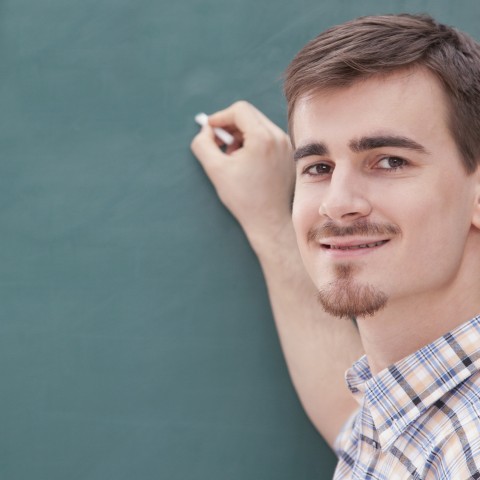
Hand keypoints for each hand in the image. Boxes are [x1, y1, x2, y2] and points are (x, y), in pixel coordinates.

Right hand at [191, 101, 294, 251]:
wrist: (269, 220)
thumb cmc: (244, 198)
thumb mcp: (215, 169)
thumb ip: (203, 144)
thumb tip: (206, 130)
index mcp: (263, 138)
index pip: (239, 110)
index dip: (220, 117)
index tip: (210, 130)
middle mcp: (279, 137)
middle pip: (250, 115)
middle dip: (230, 126)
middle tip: (219, 144)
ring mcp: (286, 145)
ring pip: (259, 125)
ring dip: (241, 135)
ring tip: (233, 157)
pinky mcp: (288, 154)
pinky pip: (268, 137)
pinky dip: (253, 142)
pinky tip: (245, 162)